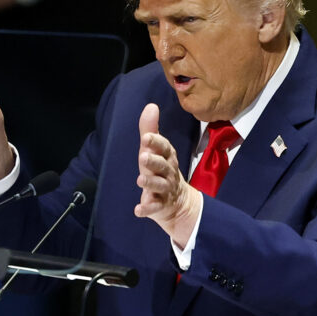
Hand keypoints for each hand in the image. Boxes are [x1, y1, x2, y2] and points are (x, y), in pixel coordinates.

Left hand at [134, 103, 201, 247]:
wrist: (178, 203)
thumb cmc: (162, 171)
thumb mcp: (155, 150)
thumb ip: (150, 130)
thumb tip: (151, 106)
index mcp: (167, 158)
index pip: (164, 148)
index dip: (156, 143)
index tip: (147, 137)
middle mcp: (168, 173)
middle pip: (163, 166)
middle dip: (154, 161)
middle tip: (143, 157)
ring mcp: (165, 190)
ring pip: (159, 185)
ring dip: (150, 182)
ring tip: (140, 180)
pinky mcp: (160, 206)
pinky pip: (154, 208)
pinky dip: (146, 209)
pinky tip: (137, 210)